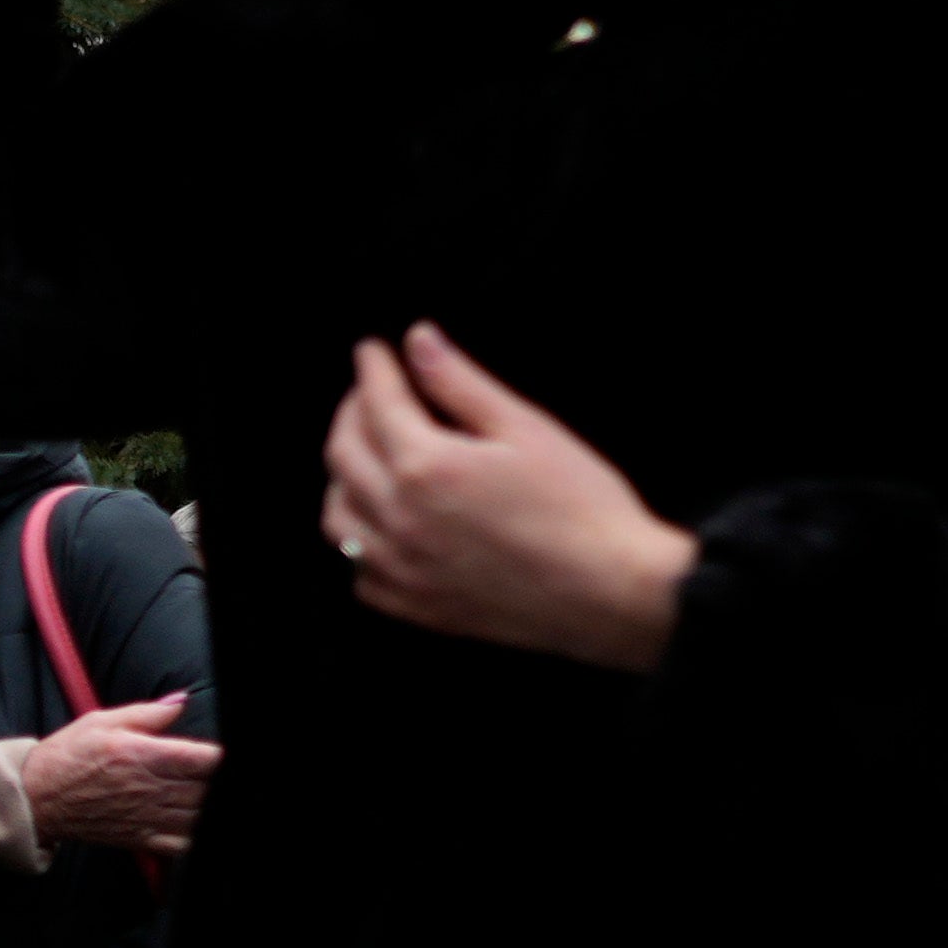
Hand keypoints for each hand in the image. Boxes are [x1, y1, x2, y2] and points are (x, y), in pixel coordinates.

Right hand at [22, 692, 218, 854]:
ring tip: (212, 794)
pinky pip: (182, 845)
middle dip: (221, 781)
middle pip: (207, 789)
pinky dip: (198, 837)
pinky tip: (201, 823)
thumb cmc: (66, 757)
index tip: (229, 753)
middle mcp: (150, 789)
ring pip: (199, 816)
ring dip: (212, 806)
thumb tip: (181, 701)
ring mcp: (147, 817)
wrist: (36, 798)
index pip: (203, 758)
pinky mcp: (140, 838)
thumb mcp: (102, 721)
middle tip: (223, 774)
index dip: (224, 758)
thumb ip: (148, 713)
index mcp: (144, 756)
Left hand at [321, 324, 694, 673]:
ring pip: (337, 517)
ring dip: (344, 478)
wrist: (610, 590)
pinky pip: (360, 573)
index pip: (376, 404)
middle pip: (343, 455)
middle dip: (350, 414)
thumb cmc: (580, 508)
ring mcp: (401, 569)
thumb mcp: (525, 429)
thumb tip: (419, 341)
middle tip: (368, 394)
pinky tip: (383, 525)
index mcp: (426, 468)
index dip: (372, 370)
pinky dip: (360, 542)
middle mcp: (400, 520)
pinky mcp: (414, 606)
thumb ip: (461, 383)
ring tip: (369, 455)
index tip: (372, 352)